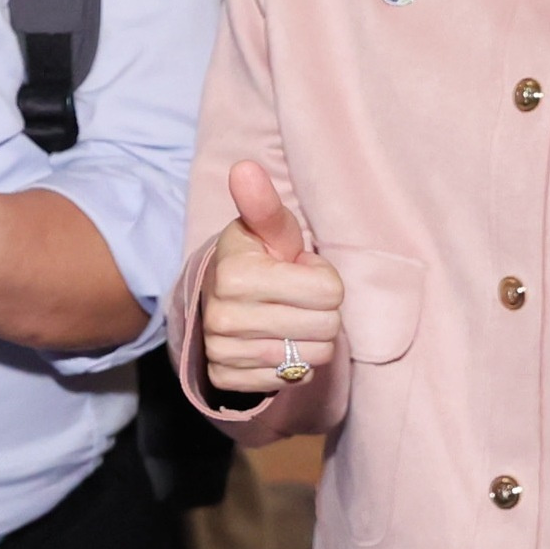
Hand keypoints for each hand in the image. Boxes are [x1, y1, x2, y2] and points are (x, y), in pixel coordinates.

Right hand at [195, 161, 344, 398]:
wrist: (220, 299)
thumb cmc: (258, 258)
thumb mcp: (270, 230)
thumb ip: (264, 204)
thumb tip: (244, 167)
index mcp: (235, 275)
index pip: (330, 291)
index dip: (323, 279)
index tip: (298, 271)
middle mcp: (223, 316)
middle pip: (326, 327)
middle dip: (320, 311)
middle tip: (295, 298)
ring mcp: (223, 351)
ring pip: (312, 357)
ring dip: (309, 339)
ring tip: (288, 320)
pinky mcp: (227, 378)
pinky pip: (290, 381)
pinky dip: (291, 364)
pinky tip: (275, 344)